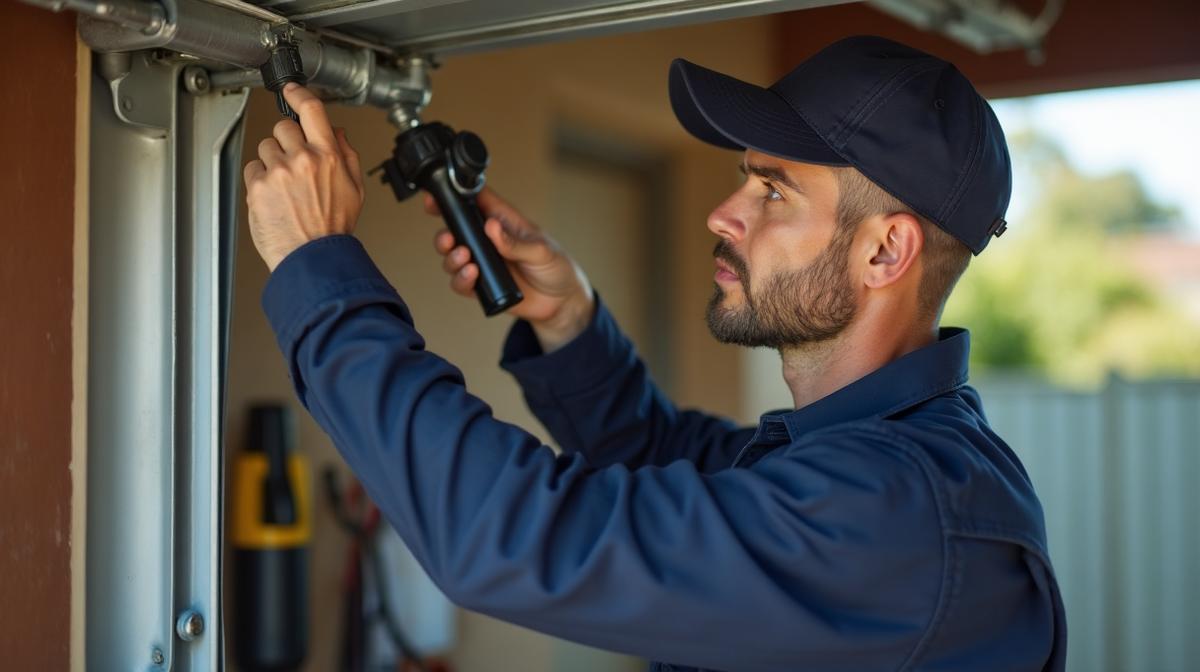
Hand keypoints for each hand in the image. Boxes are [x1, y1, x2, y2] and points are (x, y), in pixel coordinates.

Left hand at [243, 83, 364, 271]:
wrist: (313, 257)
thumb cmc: (333, 228)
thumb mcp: (354, 188)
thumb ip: (346, 155)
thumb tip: (337, 132)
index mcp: (328, 155)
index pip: (311, 110)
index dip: (298, 93)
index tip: (291, 90)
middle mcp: (302, 159)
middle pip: (283, 127)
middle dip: (286, 141)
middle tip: (294, 164)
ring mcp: (278, 171)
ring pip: (265, 147)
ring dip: (272, 161)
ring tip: (285, 186)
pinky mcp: (258, 186)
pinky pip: (253, 168)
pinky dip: (259, 179)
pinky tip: (273, 196)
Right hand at [428, 189, 593, 351]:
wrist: (561, 301)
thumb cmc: (556, 267)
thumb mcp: (541, 250)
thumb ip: (515, 242)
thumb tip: (491, 227)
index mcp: (502, 221)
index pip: (474, 201)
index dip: (453, 196)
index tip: (436, 197)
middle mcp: (488, 240)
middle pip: (454, 230)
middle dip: (444, 234)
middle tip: (450, 239)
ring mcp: (483, 263)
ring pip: (452, 257)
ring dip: (451, 258)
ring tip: (465, 258)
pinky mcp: (482, 285)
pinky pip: (461, 283)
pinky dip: (460, 280)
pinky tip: (472, 276)